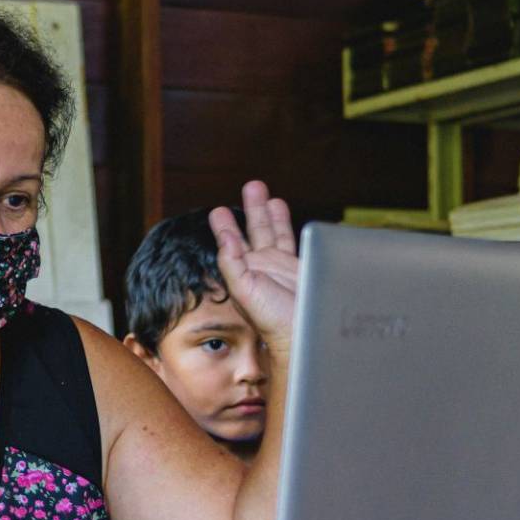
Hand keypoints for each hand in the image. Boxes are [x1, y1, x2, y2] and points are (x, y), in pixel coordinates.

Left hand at [210, 180, 298, 349]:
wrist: (301, 333)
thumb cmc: (272, 320)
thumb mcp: (245, 291)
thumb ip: (233, 264)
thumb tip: (225, 237)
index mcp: (243, 271)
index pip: (231, 242)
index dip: (225, 226)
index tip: (218, 211)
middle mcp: (260, 266)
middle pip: (255, 230)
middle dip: (252, 209)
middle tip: (251, 186)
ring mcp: (280, 266)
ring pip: (273, 231)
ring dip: (268, 212)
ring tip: (264, 192)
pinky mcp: (298, 268)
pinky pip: (290, 241)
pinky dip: (287, 226)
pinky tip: (284, 212)